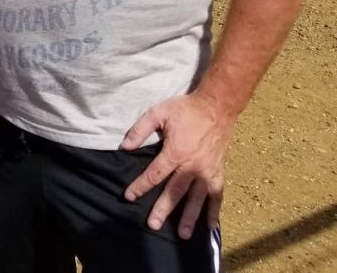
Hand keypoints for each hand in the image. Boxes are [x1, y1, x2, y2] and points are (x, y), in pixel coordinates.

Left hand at [121, 92, 233, 237]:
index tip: (129, 196)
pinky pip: (216, 196)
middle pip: (174, 191)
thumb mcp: (157, 113)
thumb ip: (140, 130)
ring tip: (183, 235)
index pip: (154, 174)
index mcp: (175, 152)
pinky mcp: (218, 173)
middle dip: (163, 209)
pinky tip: (210, 226)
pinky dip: (213, 211)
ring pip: (196, 198)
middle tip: (153, 225)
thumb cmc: (184, 110)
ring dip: (189, 217)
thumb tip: (124, 147)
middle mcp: (192, 166)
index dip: (140, 186)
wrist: (216, 107)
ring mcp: (207, 171)